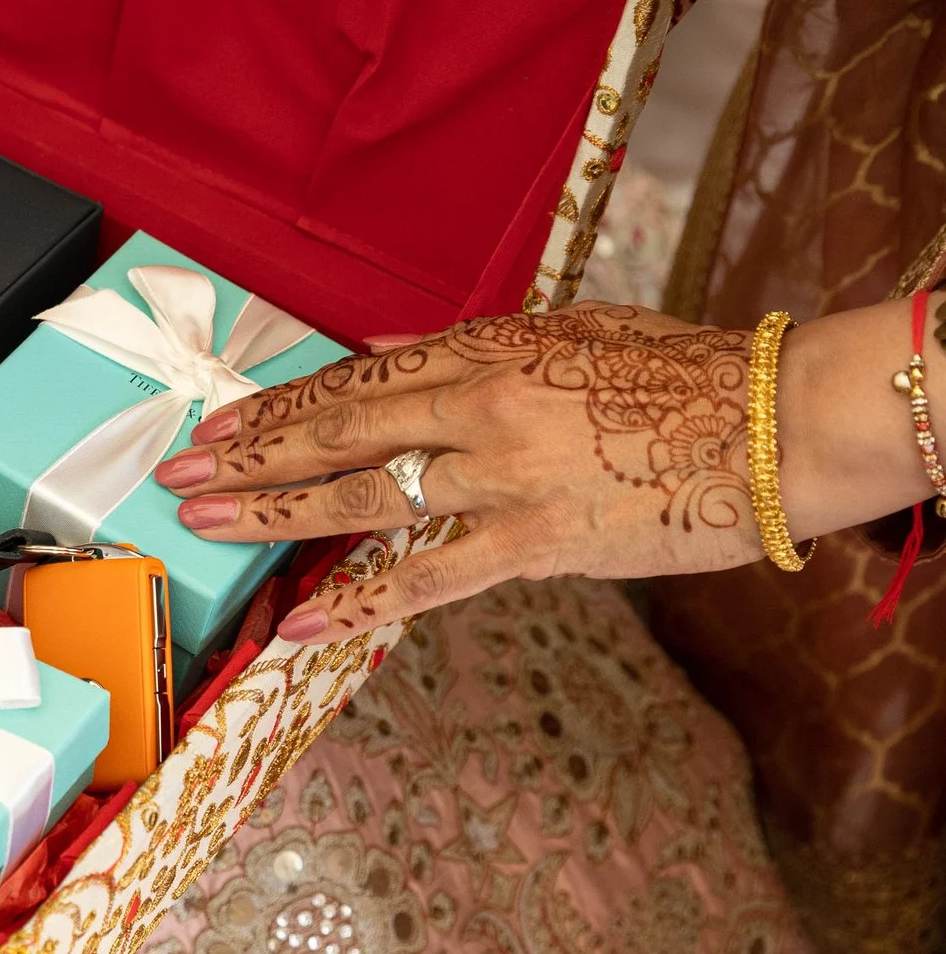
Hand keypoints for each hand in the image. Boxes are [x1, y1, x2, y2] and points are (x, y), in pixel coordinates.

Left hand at [150, 303, 768, 641]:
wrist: (776, 423)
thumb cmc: (681, 374)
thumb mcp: (565, 331)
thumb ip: (462, 344)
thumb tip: (378, 348)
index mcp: (483, 351)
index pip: (352, 381)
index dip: (275, 407)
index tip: (216, 425)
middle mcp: (478, 410)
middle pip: (337, 433)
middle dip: (249, 455)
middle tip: (178, 473)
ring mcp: (503, 480)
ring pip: (365, 500)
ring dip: (277, 514)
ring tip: (208, 522)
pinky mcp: (537, 544)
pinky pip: (430, 579)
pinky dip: (362, 602)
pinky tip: (304, 621)